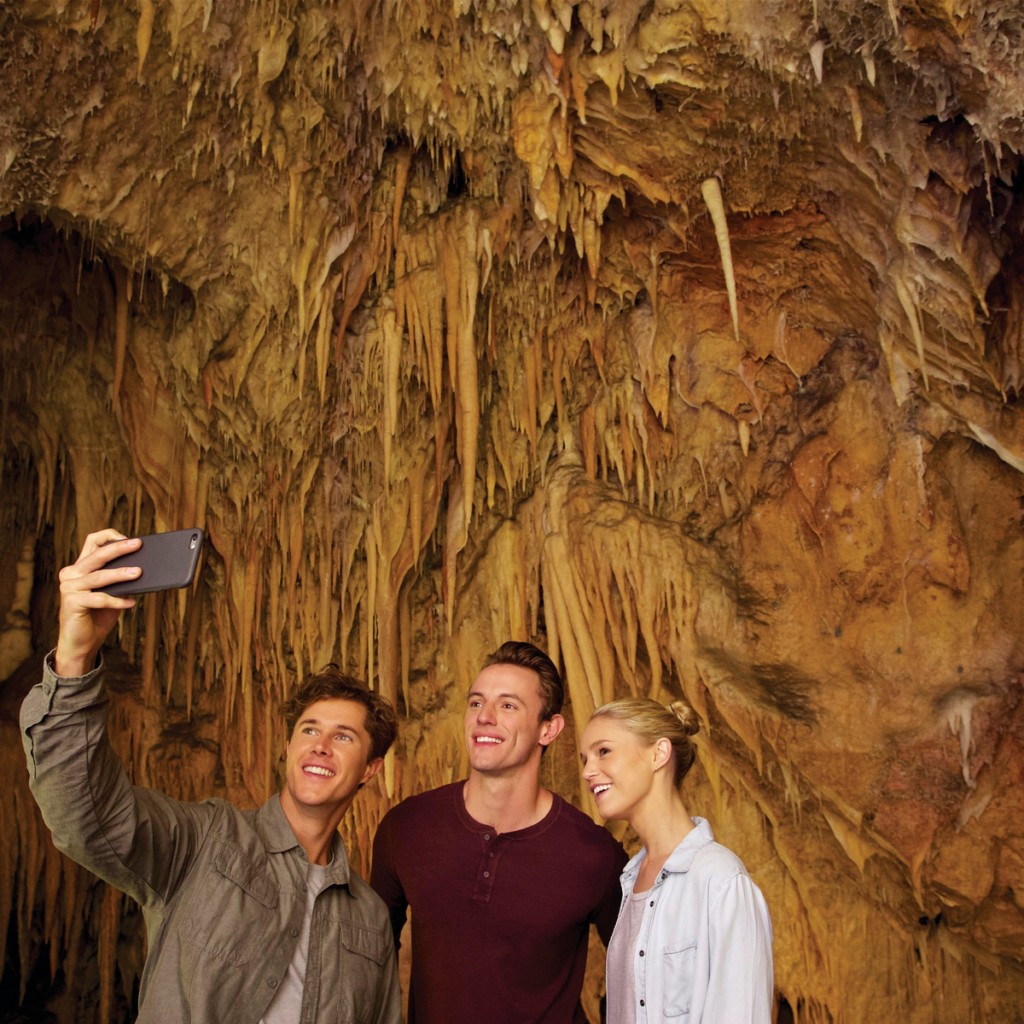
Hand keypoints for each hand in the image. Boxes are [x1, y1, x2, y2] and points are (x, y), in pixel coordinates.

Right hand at [54, 530, 141, 677]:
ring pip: (99, 576)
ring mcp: (70, 587)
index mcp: (81, 567)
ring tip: (138, 573)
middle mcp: (72, 573)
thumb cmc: (98, 615)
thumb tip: (142, 568)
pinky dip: (117, 601)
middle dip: (119, 548)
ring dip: (120, 574)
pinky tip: (130, 602)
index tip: (129, 538)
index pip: (92, 542)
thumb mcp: (112, 593)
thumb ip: (120, 580)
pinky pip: (99, 599)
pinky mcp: (71, 603)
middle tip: (138, 545)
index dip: (110, 536)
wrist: (82, 642)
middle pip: (97, 555)